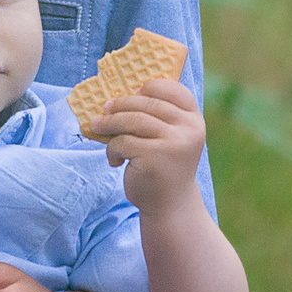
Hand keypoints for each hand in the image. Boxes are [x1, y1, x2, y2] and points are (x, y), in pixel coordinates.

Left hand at [80, 78, 205, 212]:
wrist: (170, 205)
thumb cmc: (164, 167)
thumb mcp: (168, 138)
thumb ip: (157, 117)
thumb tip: (119, 94)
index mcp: (194, 119)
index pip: (173, 89)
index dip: (149, 87)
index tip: (132, 93)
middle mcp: (189, 128)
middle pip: (147, 103)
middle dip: (120, 105)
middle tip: (103, 111)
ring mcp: (174, 142)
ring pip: (133, 120)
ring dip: (110, 123)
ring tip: (97, 128)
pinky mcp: (155, 157)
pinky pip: (124, 141)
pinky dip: (113, 149)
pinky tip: (115, 160)